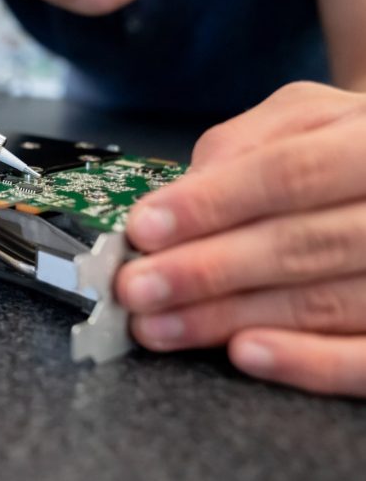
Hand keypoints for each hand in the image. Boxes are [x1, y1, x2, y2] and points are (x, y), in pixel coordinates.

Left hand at [116, 81, 365, 396]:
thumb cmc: (340, 146)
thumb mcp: (299, 117)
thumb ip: (240, 145)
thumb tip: (174, 199)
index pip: (286, 174)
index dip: (209, 204)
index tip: (144, 229)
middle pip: (298, 246)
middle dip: (204, 271)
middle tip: (136, 288)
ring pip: (320, 305)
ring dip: (227, 319)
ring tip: (158, 326)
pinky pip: (364, 360)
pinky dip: (305, 363)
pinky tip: (242, 354)